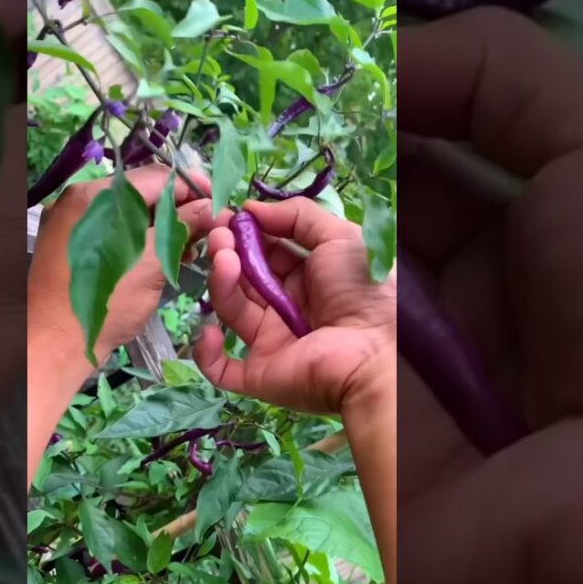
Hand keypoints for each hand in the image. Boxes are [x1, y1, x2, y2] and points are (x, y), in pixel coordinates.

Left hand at [27, 164, 221, 365]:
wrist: (55, 345)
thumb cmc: (108, 301)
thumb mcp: (153, 262)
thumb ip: (184, 227)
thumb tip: (215, 208)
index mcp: (97, 195)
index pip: (154, 176)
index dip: (190, 188)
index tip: (215, 204)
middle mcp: (79, 200)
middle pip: (140, 193)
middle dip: (176, 210)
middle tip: (203, 233)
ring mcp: (70, 223)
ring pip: (125, 214)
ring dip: (158, 228)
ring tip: (184, 251)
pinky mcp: (68, 245)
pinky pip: (109, 231)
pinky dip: (135, 240)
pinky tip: (156, 259)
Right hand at [193, 197, 395, 414]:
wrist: (377, 353)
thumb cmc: (363, 289)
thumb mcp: (339, 236)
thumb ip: (297, 216)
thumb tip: (251, 208)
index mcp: (307, 278)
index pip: (265, 252)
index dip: (245, 233)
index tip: (227, 216)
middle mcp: (286, 308)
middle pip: (243, 278)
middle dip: (227, 251)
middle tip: (218, 234)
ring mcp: (270, 342)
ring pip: (232, 310)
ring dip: (221, 282)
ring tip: (224, 259)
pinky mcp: (259, 375)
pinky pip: (221, 369)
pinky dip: (206, 351)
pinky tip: (210, 328)